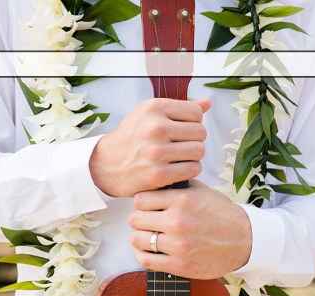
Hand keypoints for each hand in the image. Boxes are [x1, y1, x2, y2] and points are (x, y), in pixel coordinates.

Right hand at [88, 98, 210, 196]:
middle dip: (195, 140)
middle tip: (183, 145)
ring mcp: (157, 151)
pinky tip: (179, 168)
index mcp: (154, 108)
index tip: (183, 130)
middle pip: (200, 132)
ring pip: (199, 151)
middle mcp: (155, 127)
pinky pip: (192, 169)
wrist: (107, 164)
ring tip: (181, 157)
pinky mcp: (158, 174)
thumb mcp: (149, 114)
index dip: (194, 122)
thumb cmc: (132, 137)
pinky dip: (190, 170)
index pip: (196, 112)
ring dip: (194, 156)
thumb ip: (179, 108)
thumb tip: (207, 103)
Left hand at [128, 180, 251, 278]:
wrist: (243, 240)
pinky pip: (146, 260)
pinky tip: (153, 252)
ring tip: (151, 238)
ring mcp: (178, 245)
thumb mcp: (201, 191)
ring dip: (141, 239)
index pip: (140, 199)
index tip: (149, 208)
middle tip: (150, 223)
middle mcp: (178, 221)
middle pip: (135, 219)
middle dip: (141, 220)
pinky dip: (144, 255)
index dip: (143, 203)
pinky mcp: (179, 265)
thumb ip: (176, 186)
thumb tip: (153, 181)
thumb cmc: (220, 215)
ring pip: (137, 240)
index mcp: (182, 200)